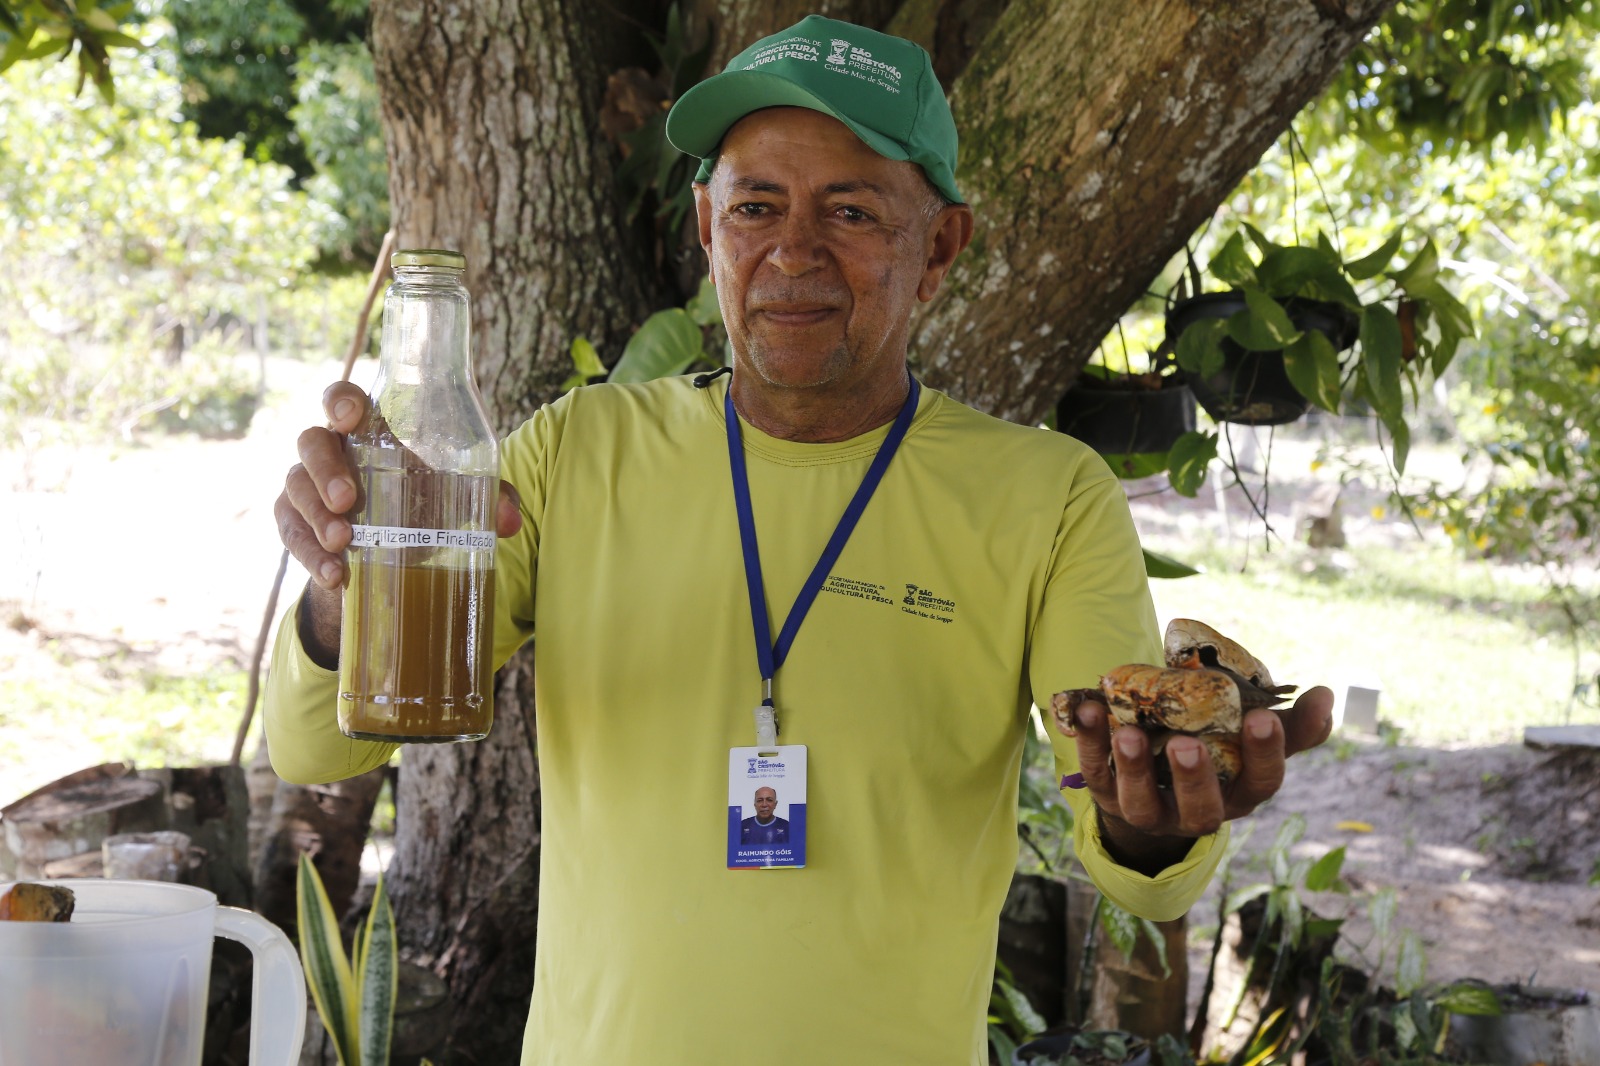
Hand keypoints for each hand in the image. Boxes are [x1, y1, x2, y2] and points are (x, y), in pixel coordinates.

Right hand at [274, 382, 524, 591]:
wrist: (390, 556)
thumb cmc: (421, 505)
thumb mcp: (454, 498)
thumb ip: (487, 501)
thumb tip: (509, 521)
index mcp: (369, 432)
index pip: (343, 400)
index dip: (341, 401)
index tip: (351, 416)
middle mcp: (331, 452)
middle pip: (311, 443)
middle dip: (325, 470)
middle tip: (347, 501)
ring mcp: (307, 487)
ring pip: (295, 488)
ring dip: (316, 517)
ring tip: (343, 545)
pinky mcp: (295, 523)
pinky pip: (291, 533)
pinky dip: (309, 556)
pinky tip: (333, 576)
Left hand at [1062, 686, 1333, 872]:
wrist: (1152, 779)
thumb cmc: (1217, 752)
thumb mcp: (1252, 739)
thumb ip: (1290, 723)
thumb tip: (1327, 695)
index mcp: (1239, 794)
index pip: (1261, 783)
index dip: (1266, 754)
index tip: (1263, 717)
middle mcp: (1196, 812)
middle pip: (1201, 811)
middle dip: (1193, 779)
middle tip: (1186, 744)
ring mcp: (1149, 809)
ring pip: (1140, 804)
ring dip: (1132, 768)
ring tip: (1128, 732)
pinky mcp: (1107, 795)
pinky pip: (1094, 774)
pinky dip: (1088, 743)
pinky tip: (1087, 710)